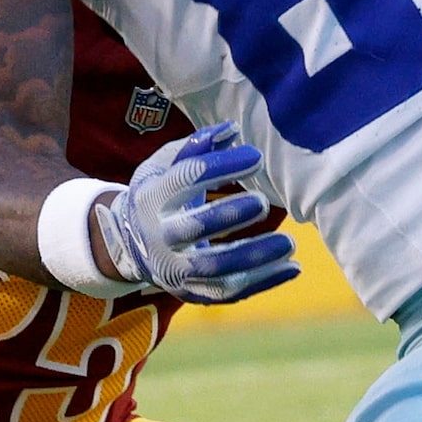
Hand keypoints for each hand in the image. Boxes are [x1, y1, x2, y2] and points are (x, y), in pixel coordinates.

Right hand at [90, 123, 299, 304]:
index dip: (221, 166)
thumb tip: (233, 130)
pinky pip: (229, 291)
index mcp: (153, 196)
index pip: (185, 179)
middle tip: (261, 203)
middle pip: (194, 228)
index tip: (256, 157)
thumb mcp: (165, 165)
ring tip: (289, 243)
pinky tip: (292, 267)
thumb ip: (196, 146)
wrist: (130, 245)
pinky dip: (263, 282)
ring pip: (215, 268)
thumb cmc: (159, 193)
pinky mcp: (192, 291)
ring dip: (255, 257)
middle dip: (230, 215)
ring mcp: (175, 268)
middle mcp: (160, 235)